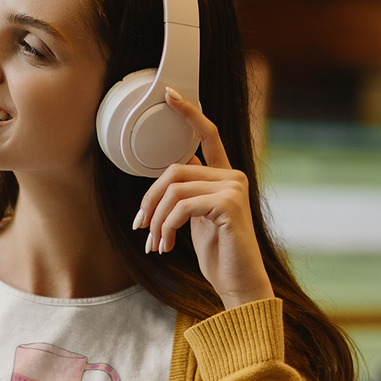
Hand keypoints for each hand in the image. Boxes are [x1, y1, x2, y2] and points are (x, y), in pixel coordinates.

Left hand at [131, 88, 273, 308]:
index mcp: (225, 176)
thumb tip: (162, 187)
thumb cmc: (219, 256)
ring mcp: (233, 189)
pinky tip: (166, 245)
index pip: (207, 136)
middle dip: (150, 199)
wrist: (239, 284)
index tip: (170, 96)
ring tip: (155, 243)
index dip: (189, 113)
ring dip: (157, 219)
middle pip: (175, 170)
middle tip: (140, 225)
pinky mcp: (229, 205)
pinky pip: (182, 207)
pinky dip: (167, 227)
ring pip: (175, 189)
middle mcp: (233, 176)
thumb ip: (187, 197)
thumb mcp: (198, 221)